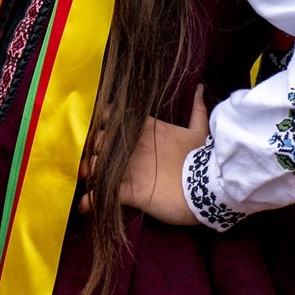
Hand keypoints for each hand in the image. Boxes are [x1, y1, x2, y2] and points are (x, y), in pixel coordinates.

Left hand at [79, 87, 207, 226]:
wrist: (208, 188)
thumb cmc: (202, 158)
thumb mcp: (200, 131)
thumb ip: (197, 109)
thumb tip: (200, 88)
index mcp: (145, 128)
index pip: (110, 116)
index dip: (101, 123)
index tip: (99, 132)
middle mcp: (131, 145)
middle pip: (96, 140)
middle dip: (89, 149)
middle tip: (89, 159)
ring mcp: (128, 168)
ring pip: (93, 166)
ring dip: (87, 173)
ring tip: (87, 181)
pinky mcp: (128, 191)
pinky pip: (100, 194)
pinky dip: (90, 201)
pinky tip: (86, 205)